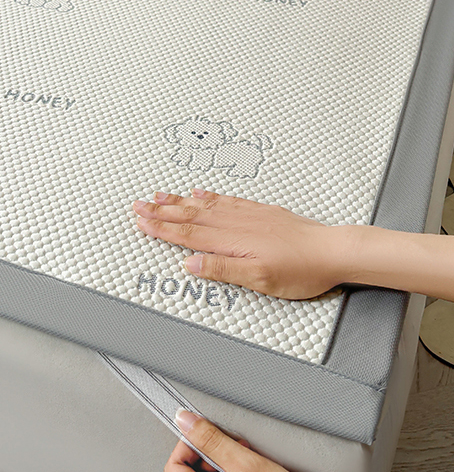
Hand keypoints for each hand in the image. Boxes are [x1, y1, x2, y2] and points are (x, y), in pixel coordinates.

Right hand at [134, 189, 355, 299]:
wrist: (333, 250)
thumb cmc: (301, 269)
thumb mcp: (260, 280)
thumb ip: (222, 269)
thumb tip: (190, 264)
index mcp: (231, 242)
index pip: (188, 235)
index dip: (162, 230)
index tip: (141, 223)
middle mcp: (235, 223)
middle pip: (190, 216)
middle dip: (161, 212)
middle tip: (138, 206)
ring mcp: (247, 215)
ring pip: (204, 205)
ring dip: (179, 201)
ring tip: (159, 196)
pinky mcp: (260, 211)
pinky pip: (226, 199)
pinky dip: (208, 195)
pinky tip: (199, 192)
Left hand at [166, 411, 309, 471]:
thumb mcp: (247, 465)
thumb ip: (213, 441)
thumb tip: (186, 420)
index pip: (174, 467)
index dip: (188, 445)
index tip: (204, 434)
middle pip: (191, 470)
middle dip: (212, 452)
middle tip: (232, 447)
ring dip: (226, 460)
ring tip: (247, 459)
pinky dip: (236, 471)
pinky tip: (253, 470)